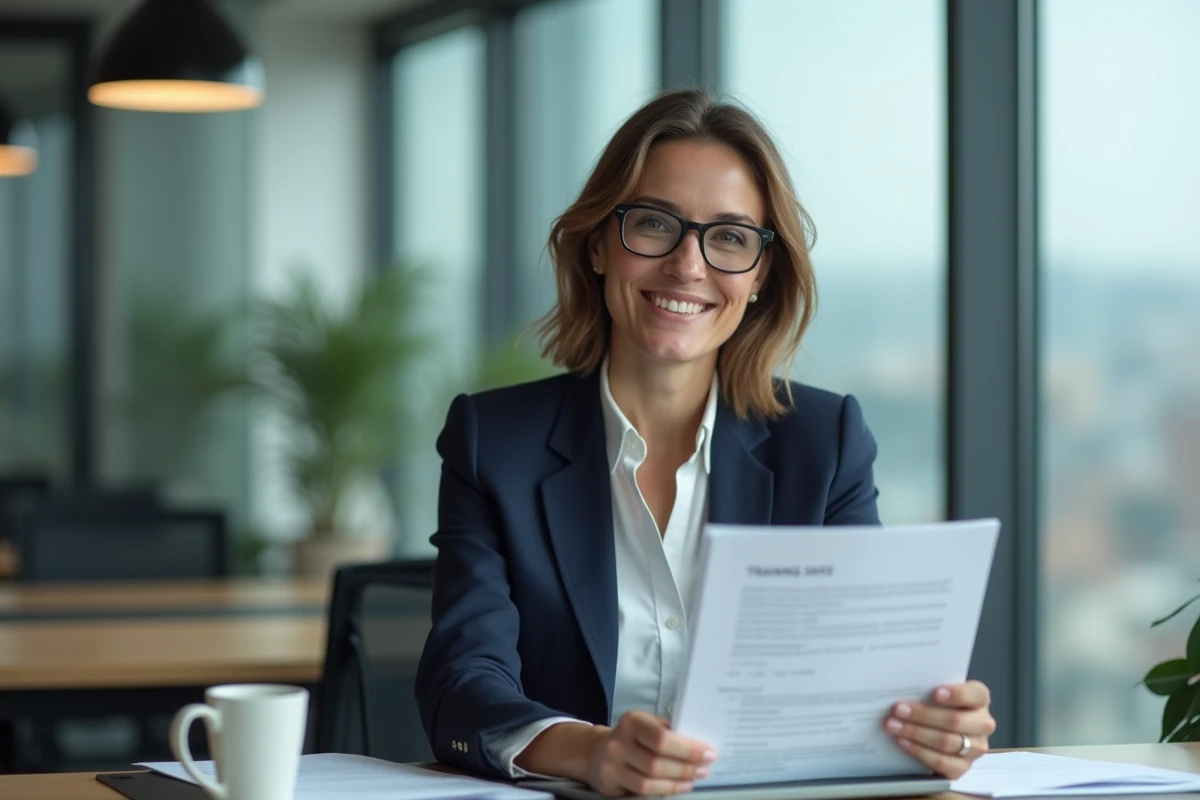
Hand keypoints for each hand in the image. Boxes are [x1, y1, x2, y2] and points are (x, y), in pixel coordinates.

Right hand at [584, 710, 716, 795]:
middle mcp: (619, 741)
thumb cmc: (633, 737)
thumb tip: (699, 745)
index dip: (687, 749)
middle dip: (686, 767)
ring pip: (650, 780)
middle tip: (705, 768)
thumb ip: (669, 731)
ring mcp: (613, 764)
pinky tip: (680, 786)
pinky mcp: (611, 782)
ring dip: (678, 781)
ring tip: (695, 778)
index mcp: (633, 721)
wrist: (597, 752)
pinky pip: (643, 791)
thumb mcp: (648, 725)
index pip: (662, 738)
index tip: (709, 753)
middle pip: (657, 761)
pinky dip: (666, 789)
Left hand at [883, 681, 995, 779]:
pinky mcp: (963, 767)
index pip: (976, 694)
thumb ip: (929, 688)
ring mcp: (975, 748)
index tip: (935, 693)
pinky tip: (904, 742)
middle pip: (955, 720)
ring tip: (894, 726)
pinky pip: (942, 762)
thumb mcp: (937, 691)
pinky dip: (920, 752)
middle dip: (923, 715)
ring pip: (947, 742)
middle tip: (898, 709)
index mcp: (980, 699)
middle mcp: (983, 724)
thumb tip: (903, 687)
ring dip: (916, 733)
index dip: (957, 694)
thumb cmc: (938, 705)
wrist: (941, 730)